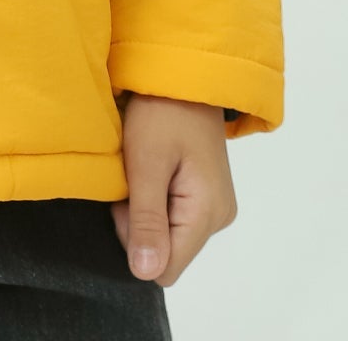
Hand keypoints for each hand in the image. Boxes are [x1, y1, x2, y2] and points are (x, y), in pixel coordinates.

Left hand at [110, 94, 237, 287]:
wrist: (184, 74)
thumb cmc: (162, 112)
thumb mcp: (146, 163)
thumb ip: (146, 221)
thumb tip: (146, 274)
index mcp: (208, 214)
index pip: (166, 268)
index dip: (136, 240)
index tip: (128, 198)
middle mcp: (219, 217)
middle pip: (167, 251)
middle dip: (139, 223)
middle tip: (133, 178)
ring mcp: (215, 205)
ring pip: (168, 233)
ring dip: (146, 208)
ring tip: (143, 168)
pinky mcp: (207, 194)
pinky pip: (174, 215)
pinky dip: (156, 198)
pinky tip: (154, 169)